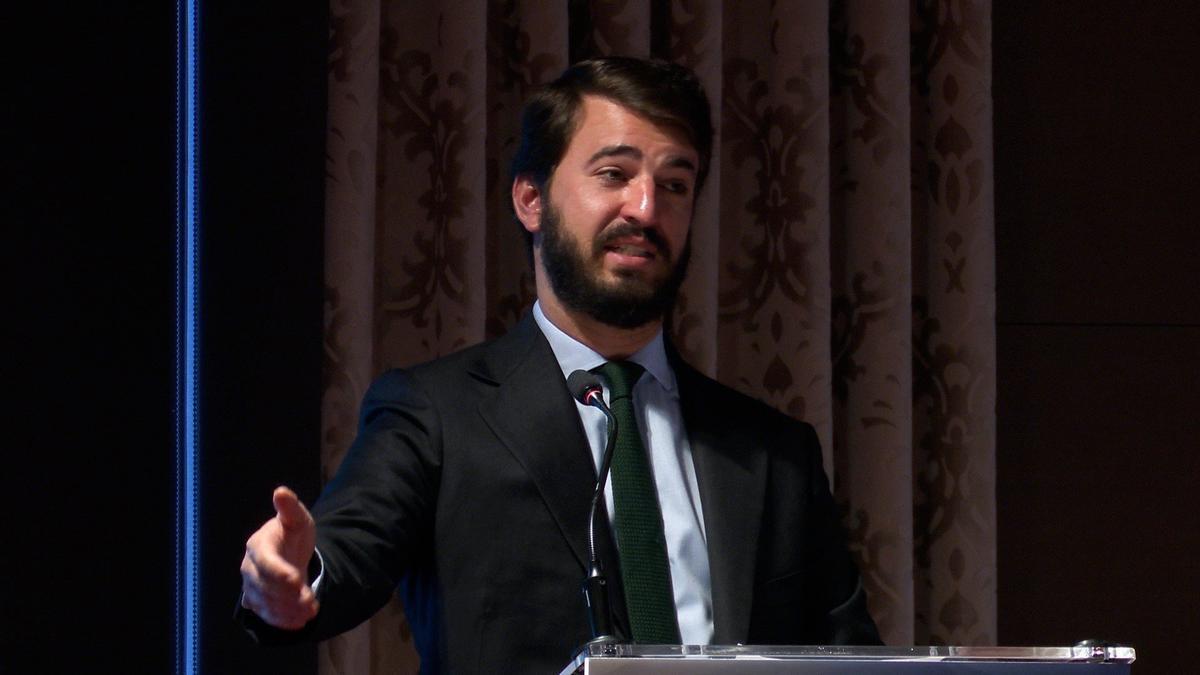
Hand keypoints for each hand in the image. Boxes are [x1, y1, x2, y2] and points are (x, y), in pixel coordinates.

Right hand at [240, 486, 319, 628]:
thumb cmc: (292, 533)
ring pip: (265, 604)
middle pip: (264, 587)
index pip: (265, 562)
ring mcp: (251, 587)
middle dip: (287, 596)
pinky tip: (300, 622)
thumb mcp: (296, 519)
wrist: (289, 553)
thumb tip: (281, 491)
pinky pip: (266, 615)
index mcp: (258, 545)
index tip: (296, 581)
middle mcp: (249, 568)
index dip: (278, 573)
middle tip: (309, 602)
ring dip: (287, 611)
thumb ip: (290, 508)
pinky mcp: (256, 602)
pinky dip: (282, 620)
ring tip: (310, 613)